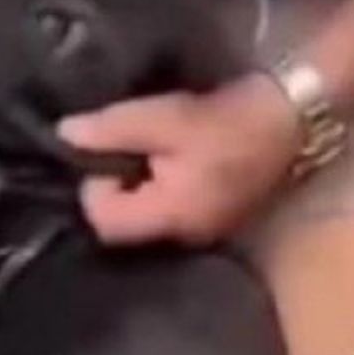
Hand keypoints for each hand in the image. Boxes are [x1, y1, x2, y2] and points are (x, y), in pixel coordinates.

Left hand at [58, 74, 302, 245]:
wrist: (290, 117)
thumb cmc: (224, 121)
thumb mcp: (160, 118)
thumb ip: (108, 131)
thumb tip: (63, 136)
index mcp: (170, 218)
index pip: (104, 223)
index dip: (95, 188)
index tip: (108, 155)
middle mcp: (185, 237)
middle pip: (123, 225)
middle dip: (114, 189)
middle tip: (124, 151)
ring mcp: (204, 231)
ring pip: (146, 218)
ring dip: (137, 187)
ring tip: (146, 152)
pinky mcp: (216, 217)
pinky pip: (169, 211)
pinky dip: (159, 188)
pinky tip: (167, 160)